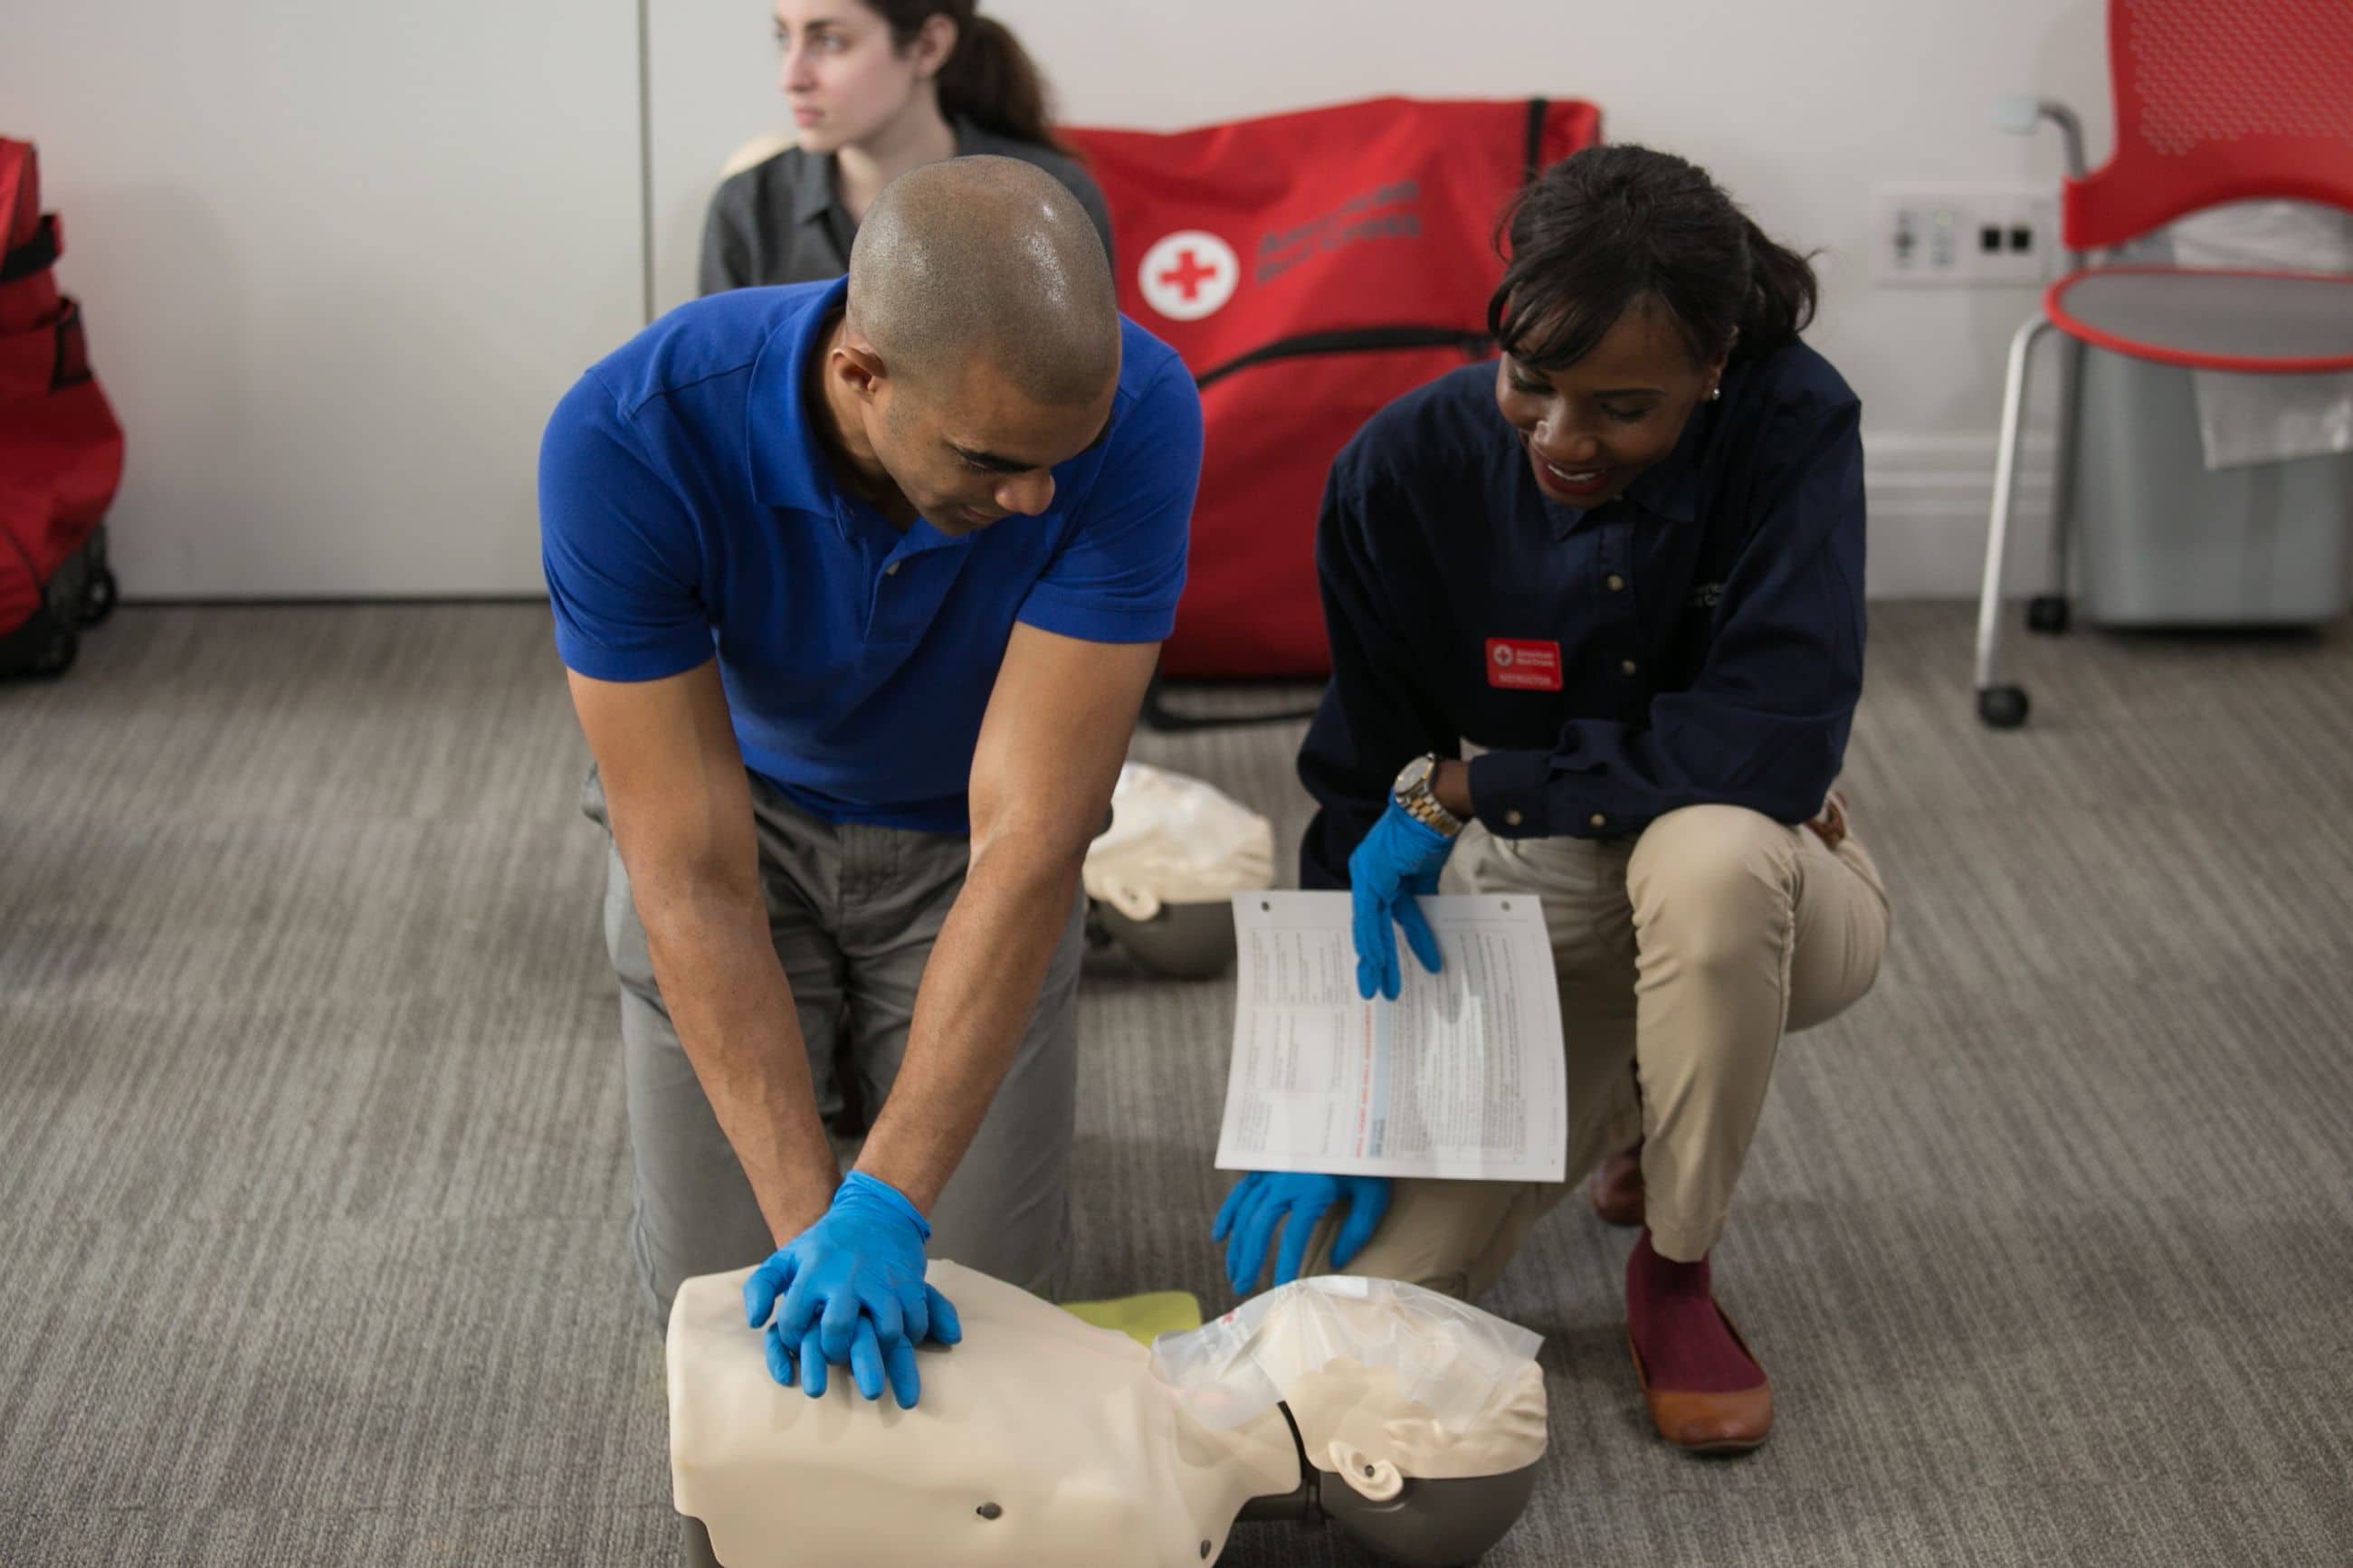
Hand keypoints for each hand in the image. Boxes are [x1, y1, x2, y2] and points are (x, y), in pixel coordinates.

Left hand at [743, 1171, 962, 1408]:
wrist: (875, 1210)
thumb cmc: (826, 1242)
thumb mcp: (787, 1256)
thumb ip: (761, 1286)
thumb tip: (756, 1322)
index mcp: (813, 1272)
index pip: (793, 1322)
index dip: (792, 1338)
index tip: (800, 1338)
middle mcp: (847, 1277)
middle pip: (837, 1330)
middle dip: (835, 1351)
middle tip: (837, 1351)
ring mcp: (881, 1280)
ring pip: (885, 1331)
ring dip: (878, 1349)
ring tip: (871, 1348)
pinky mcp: (910, 1283)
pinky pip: (915, 1322)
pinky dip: (909, 1336)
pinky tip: (898, 1336)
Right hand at [1211, 1171, 1392, 1295]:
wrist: (1351, 1112)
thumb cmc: (1366, 1158)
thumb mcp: (1372, 1194)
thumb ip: (1356, 1230)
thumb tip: (1336, 1262)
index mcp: (1311, 1191)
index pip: (1292, 1239)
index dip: (1284, 1267)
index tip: (1281, 1291)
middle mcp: (1283, 1181)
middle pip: (1258, 1227)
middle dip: (1248, 1260)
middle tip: (1242, 1288)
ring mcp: (1269, 1171)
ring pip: (1244, 1213)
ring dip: (1236, 1245)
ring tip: (1233, 1273)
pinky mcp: (1263, 1164)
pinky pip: (1239, 1192)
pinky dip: (1228, 1214)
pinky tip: (1220, 1236)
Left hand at [1348, 801, 1454, 999]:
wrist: (1436, 807)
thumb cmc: (1432, 834)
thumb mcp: (1426, 877)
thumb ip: (1421, 900)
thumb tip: (1428, 925)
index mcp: (1380, 876)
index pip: (1382, 919)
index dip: (1387, 947)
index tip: (1390, 972)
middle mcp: (1368, 876)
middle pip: (1371, 928)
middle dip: (1377, 962)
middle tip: (1378, 990)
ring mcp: (1366, 874)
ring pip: (1368, 926)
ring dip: (1375, 958)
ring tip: (1381, 986)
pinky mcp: (1372, 874)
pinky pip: (1371, 915)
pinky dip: (1374, 939)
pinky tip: (1377, 960)